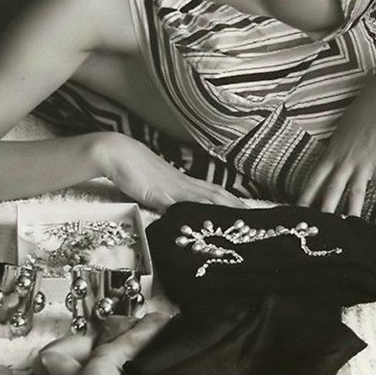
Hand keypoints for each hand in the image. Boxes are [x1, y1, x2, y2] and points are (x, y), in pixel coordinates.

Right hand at [93, 132, 244, 211]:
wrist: (118, 153)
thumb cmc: (135, 169)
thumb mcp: (156, 189)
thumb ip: (168, 199)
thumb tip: (180, 212)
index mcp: (186, 183)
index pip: (215, 193)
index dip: (232, 202)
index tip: (249, 212)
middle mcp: (186, 184)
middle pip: (218, 195)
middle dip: (237, 207)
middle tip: (256, 220)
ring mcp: (176, 187)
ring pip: (207, 198)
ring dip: (225, 208)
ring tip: (243, 221)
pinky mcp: (162, 193)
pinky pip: (183, 204)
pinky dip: (197, 212)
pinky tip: (207, 221)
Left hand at [297, 105, 375, 224]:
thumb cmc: (356, 117)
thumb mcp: (337, 136)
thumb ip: (331, 156)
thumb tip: (325, 174)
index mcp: (331, 155)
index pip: (314, 180)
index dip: (304, 198)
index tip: (295, 213)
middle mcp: (344, 162)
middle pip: (331, 191)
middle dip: (324, 211)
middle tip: (318, 230)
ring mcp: (363, 165)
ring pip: (354, 193)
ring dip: (351, 214)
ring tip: (348, 233)